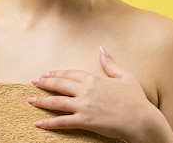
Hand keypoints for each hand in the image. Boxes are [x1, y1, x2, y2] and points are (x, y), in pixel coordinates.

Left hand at [28, 47, 158, 141]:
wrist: (142, 119)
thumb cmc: (136, 99)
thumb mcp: (125, 76)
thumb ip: (110, 64)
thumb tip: (102, 49)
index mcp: (94, 78)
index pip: (70, 74)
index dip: (56, 73)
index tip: (46, 74)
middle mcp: (86, 90)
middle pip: (59, 85)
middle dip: (44, 83)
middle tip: (33, 82)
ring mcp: (84, 105)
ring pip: (56, 102)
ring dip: (41, 101)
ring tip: (30, 100)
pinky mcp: (85, 120)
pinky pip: (62, 121)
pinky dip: (48, 123)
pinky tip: (38, 123)